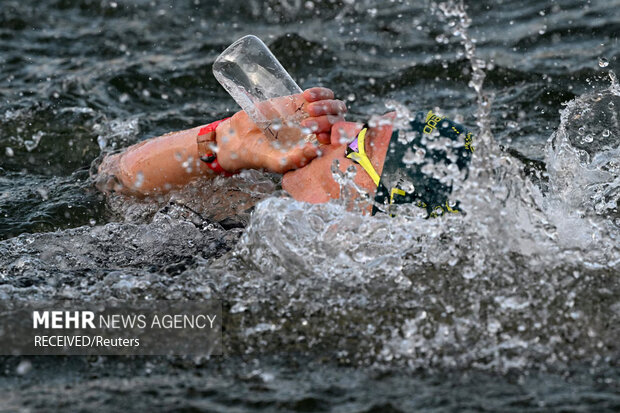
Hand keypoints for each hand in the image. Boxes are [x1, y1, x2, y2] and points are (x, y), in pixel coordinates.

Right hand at [215, 87, 346, 173]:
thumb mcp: (278, 162)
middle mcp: (320, 134)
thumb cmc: (261, 155)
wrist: (242, 137)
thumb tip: (317, 151)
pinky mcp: (303, 102)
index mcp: (319, 150)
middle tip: (308, 125)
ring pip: (336, 107)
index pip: (340, 143)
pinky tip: (307, 96)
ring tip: (309, 110)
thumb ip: (296, 159)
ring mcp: (313, 116)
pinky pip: (324, 95)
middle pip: (340, 123)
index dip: (336, 138)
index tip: (319, 137)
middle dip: (329, 121)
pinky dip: (320, 93)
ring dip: (327, 106)